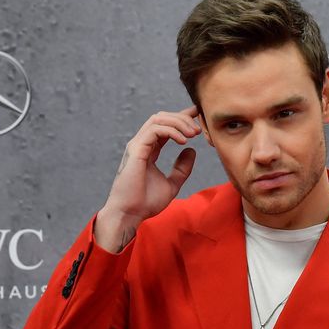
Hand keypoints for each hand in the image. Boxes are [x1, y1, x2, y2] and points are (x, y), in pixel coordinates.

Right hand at [96, 106, 200, 252]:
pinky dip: (171, 131)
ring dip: (178, 122)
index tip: (197, 114)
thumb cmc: (145, 203)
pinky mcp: (136, 150)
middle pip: (162, 117)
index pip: (165, 126)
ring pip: (158, 119)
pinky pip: (155, 130)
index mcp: (148, 150)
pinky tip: (183, 141)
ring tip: (194, 133)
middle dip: (182, 118)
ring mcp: (137, 145)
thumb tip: (191, 150)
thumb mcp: (172, 184)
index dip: (181, 117)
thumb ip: (181, 168)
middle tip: (199, 129)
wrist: (130, 214)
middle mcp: (141, 144)